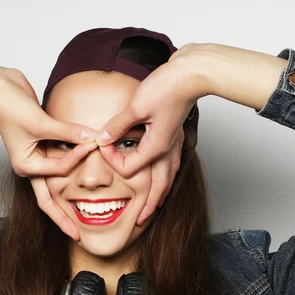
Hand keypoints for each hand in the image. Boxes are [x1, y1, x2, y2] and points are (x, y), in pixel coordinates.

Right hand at [0, 65, 98, 237]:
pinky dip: (72, 163)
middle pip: (49, 199)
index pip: (58, 170)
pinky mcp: (42, 147)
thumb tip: (91, 139)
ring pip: (57, 181)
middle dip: (63, 218)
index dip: (76, 158)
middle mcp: (31, 166)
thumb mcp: (40, 121)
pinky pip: (60, 161)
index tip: (92, 145)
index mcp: (26, 166)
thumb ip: (68, 132)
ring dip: (69, 194)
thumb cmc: (10, 105)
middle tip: (77, 235)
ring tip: (81, 216)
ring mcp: (36, 158)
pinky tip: (83, 172)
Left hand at [93, 43, 211, 223]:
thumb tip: (102, 139)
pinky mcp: (178, 136)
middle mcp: (168, 151)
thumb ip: (117, 126)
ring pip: (169, 178)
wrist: (193, 73)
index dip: (112, 161)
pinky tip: (163, 176)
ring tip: (154, 206)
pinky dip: (167, 176)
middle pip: (159, 187)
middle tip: (140, 221)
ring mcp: (176, 145)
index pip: (129, 168)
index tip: (101, 146)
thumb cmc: (167, 88)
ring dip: (161, 194)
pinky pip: (173, 165)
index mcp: (156, 148)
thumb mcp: (136, 107)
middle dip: (149, 206)